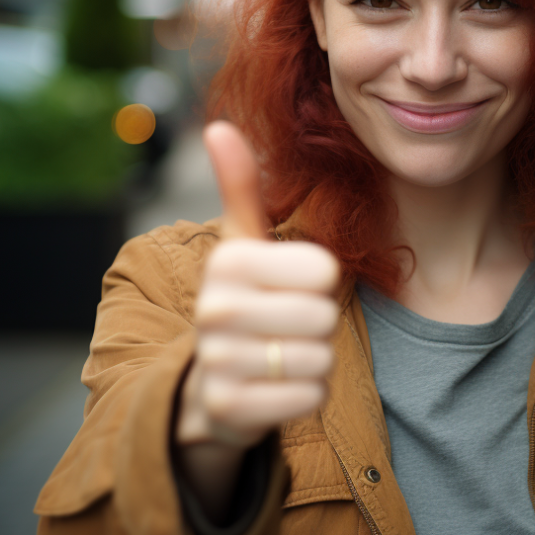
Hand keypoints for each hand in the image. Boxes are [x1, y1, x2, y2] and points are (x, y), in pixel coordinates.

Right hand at [174, 121, 339, 516]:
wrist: (210, 384)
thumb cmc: (243, 304)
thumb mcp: (242, 245)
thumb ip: (240, 188)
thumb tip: (219, 125)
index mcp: (228, 261)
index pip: (324, 270)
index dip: (322, 283)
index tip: (293, 287)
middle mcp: (215, 308)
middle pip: (324, 316)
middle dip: (319, 326)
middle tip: (289, 327)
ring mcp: (219, 361)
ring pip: (320, 358)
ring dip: (313, 361)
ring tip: (281, 355)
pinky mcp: (231, 409)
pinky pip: (309, 397)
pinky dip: (307, 395)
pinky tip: (279, 387)